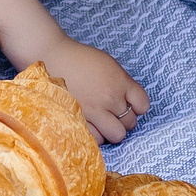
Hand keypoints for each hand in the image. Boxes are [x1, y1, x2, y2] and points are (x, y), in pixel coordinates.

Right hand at [33, 34, 148, 143]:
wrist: (52, 56)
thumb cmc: (79, 59)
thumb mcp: (108, 65)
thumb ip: (122, 84)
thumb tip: (130, 104)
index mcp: (120, 81)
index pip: (143, 104)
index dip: (138, 107)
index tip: (130, 105)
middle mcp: (110, 97)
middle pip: (131, 123)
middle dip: (124, 121)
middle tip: (112, 115)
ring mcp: (94, 110)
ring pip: (117, 135)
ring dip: (111, 131)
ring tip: (102, 123)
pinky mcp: (78, 119)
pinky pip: (97, 139)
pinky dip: (96, 135)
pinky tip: (90, 126)